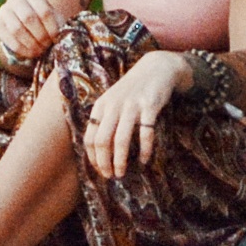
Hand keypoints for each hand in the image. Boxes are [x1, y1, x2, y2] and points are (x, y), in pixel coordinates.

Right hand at [0, 0, 59, 66]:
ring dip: (31, 43)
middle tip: (47, 45)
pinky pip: (9, 39)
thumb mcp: (53, 19)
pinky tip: (31, 53)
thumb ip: (58, 25)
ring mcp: (4, 11)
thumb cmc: (44, 21)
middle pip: (28, 18)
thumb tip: (61, 37)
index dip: (52, 28)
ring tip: (40, 50)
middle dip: (40, 35)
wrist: (27, 26)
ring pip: (17, 29)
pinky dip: (22, 49)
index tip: (56, 38)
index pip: (44, 11)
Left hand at [83, 51, 189, 179]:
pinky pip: (145, 134)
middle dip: (104, 163)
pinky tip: (144, 160)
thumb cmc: (131, 91)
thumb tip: (98, 152)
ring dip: (120, 160)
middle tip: (110, 176)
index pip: (90, 137)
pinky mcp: (150, 106)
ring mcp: (131, 105)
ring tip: (122, 173)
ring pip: (120, 139)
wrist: (155, 69)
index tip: (100, 170)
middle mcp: (113, 105)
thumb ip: (104, 120)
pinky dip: (144, 150)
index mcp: (101, 106)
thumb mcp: (112, 101)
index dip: (93, 157)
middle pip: (102, 140)